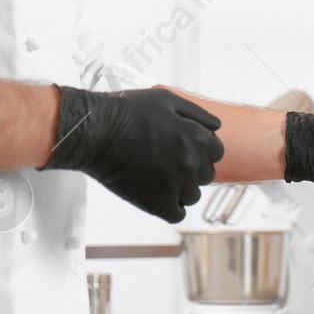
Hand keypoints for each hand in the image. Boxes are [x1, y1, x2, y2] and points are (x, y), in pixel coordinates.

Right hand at [42, 86, 224, 222]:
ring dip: (180, 189)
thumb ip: (196, 113)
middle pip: (206, 176)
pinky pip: (177, 214)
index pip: (215, 153)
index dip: (200, 152)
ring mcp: (176, 184)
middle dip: (191, 170)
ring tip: (157, 177)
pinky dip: (169, 207)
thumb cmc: (126, 112)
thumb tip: (216, 127)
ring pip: (192, 196)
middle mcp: (191, 162)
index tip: (182, 151)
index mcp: (197, 137)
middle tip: (165, 163)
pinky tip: (155, 194)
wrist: (96, 132)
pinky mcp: (158, 203)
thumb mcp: (165, 99)